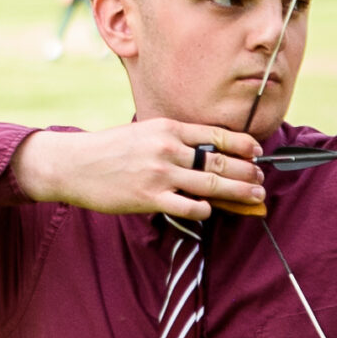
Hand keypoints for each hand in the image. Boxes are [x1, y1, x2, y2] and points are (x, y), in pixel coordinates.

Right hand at [15, 120, 264, 218]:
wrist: (74, 164)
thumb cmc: (110, 149)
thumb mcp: (143, 133)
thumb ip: (173, 140)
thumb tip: (206, 151)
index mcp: (166, 128)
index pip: (214, 134)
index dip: (241, 144)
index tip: (257, 151)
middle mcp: (166, 148)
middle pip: (218, 159)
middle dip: (246, 170)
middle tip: (261, 178)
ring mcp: (159, 174)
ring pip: (210, 182)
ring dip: (237, 190)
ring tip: (254, 196)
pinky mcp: (149, 198)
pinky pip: (187, 206)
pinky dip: (204, 208)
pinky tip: (212, 209)